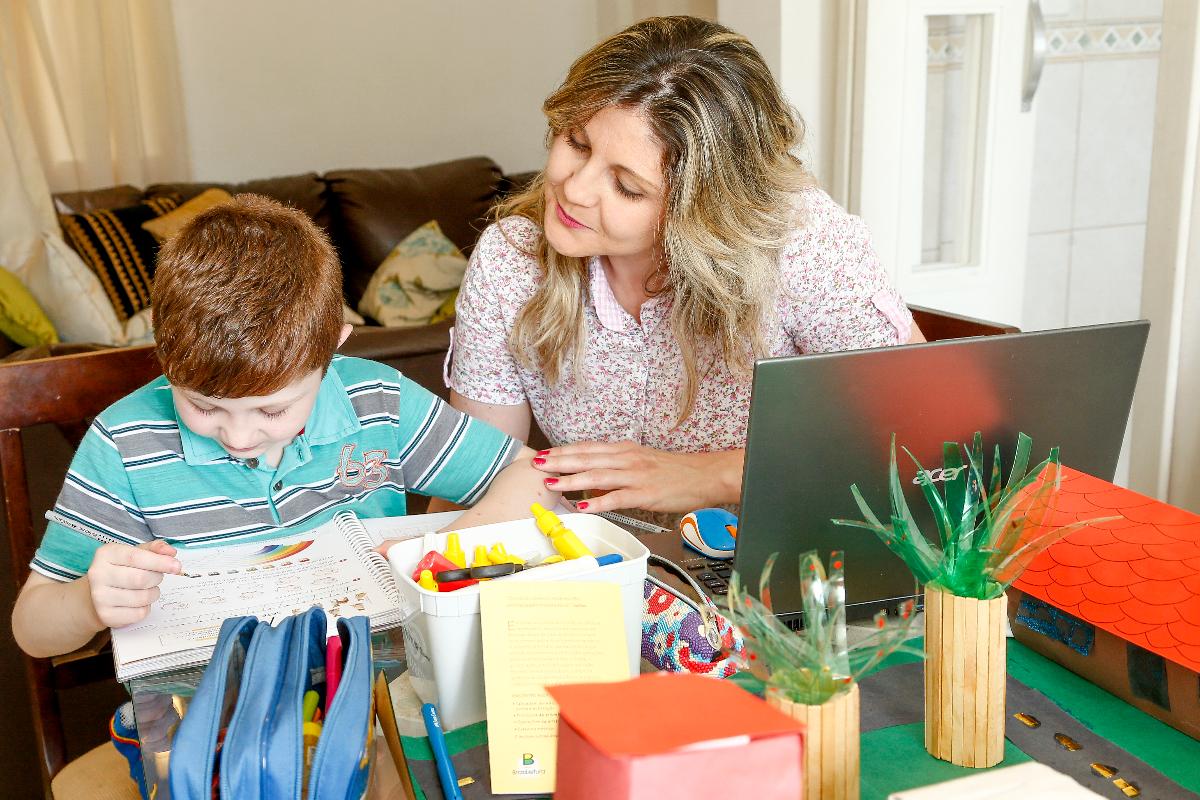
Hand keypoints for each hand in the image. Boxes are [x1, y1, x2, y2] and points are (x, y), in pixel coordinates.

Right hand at [86, 540, 180, 627]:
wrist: (97, 594)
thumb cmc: (122, 569)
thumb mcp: (136, 553)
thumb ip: (155, 549)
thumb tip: (171, 552)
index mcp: (106, 554)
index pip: (135, 557)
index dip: (159, 562)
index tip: (177, 566)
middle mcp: (98, 574)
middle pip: (140, 578)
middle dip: (156, 578)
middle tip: (156, 577)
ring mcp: (99, 597)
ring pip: (142, 598)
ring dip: (153, 593)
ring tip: (146, 589)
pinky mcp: (106, 615)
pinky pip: (139, 613)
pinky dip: (146, 607)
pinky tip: (138, 602)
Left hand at [531, 441, 741, 513]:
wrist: (703, 475)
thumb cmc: (673, 472)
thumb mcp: (641, 464)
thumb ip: (616, 470)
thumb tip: (591, 481)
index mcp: (625, 450)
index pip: (588, 448)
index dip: (564, 451)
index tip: (543, 454)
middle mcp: (627, 458)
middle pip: (587, 458)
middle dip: (559, 461)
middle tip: (536, 465)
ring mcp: (635, 475)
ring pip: (597, 475)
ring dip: (571, 479)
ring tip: (551, 483)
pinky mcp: (644, 493)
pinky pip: (616, 497)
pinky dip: (597, 501)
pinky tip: (581, 505)